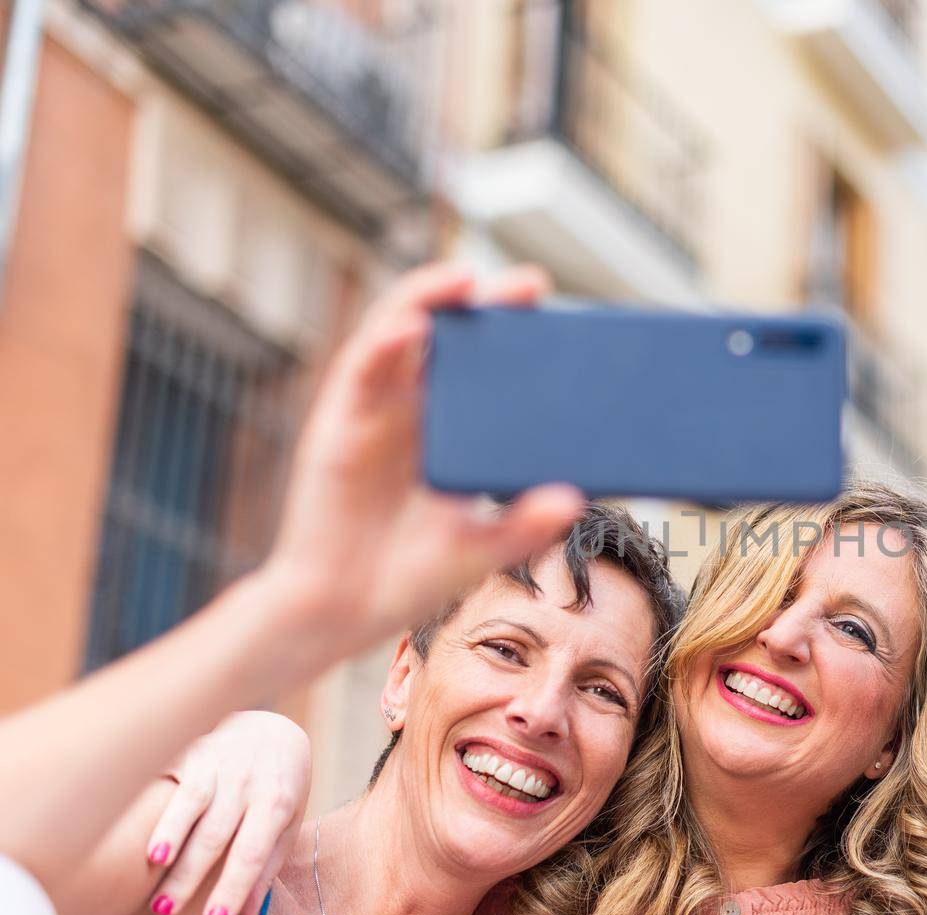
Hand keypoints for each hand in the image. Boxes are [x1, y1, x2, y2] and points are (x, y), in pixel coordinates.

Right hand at [144, 711, 310, 914]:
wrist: (272, 726)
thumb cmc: (278, 788)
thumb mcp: (286, 824)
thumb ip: (265, 870)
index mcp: (276, 802)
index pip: (252, 852)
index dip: (233, 887)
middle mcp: (248, 782)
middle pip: (217, 835)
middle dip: (191, 875)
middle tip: (166, 913)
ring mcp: (220, 764)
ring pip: (194, 806)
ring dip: (172, 837)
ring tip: (155, 868)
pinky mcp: (193, 751)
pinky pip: (174, 781)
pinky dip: (161, 808)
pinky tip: (144, 833)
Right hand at [259, 263, 585, 659]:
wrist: (342, 610)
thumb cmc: (408, 575)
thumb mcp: (481, 549)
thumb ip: (524, 525)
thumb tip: (574, 499)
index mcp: (448, 430)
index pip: (484, 367)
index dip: (514, 336)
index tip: (559, 318)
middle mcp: (411, 408)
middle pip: (448, 336)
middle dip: (485, 302)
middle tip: (530, 284)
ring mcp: (373, 410)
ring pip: (398, 332)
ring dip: (430, 298)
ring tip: (468, 278)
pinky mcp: (338, 423)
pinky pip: (361, 369)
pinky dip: (386, 342)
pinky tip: (416, 328)